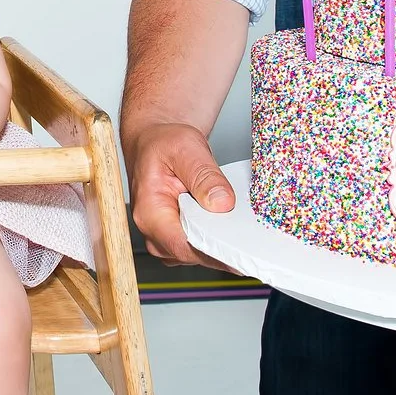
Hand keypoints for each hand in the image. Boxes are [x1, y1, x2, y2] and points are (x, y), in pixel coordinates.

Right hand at [125, 121, 231, 265]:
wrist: (154, 141)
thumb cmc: (162, 143)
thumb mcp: (185, 148)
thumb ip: (204, 176)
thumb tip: (222, 203)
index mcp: (149, 213)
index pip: (184, 247)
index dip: (214, 252)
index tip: (240, 249)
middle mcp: (152, 231)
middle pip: (193, 254)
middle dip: (221, 246)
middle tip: (246, 231)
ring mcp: (163, 238)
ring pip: (198, 254)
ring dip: (218, 242)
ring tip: (234, 221)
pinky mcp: (175, 237)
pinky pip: (199, 248)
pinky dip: (215, 238)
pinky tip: (225, 222)